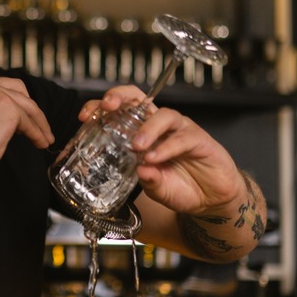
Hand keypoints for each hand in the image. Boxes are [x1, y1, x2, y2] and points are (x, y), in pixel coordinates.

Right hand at [0, 77, 54, 179]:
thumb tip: (13, 120)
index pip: (7, 87)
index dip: (20, 102)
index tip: (28, 117)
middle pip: (22, 93)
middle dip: (34, 112)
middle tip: (41, 128)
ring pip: (29, 109)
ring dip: (40, 125)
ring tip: (45, 140)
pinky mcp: (10, 111)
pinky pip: (29, 123)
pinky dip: (37, 134)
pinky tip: (40, 143)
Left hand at [84, 85, 243, 214]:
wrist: (211, 200)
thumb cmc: (180, 187)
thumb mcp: (156, 189)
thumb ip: (146, 181)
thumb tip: (137, 170)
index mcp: (142, 132)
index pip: (120, 110)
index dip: (101, 108)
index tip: (84, 117)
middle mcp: (160, 126)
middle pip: (139, 99)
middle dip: (120, 97)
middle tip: (107, 108)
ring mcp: (180, 130)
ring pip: (163, 115)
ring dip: (147, 129)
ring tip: (136, 147)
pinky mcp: (199, 140)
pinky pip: (182, 138)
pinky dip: (166, 148)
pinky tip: (155, 158)